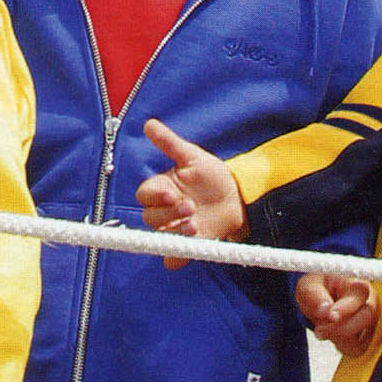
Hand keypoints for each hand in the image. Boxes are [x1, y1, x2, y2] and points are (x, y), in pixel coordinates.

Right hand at [136, 118, 248, 269]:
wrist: (236, 196)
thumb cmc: (211, 175)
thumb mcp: (192, 156)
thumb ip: (169, 143)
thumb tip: (149, 124)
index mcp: (161, 189)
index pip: (145, 195)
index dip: (155, 196)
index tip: (172, 193)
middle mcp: (164, 211)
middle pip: (150, 217)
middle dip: (168, 214)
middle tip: (189, 206)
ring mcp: (174, 229)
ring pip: (160, 237)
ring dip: (174, 232)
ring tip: (195, 224)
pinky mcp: (187, 245)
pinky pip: (173, 257)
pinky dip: (176, 257)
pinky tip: (190, 246)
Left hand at [296, 271, 376, 356]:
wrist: (321, 294)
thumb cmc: (316, 287)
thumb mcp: (308, 287)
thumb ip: (316, 298)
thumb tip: (328, 313)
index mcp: (357, 285)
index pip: (358, 298)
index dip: (345, 310)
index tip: (330, 316)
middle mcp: (370, 302)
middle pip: (365, 319)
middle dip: (339, 329)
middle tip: (318, 331)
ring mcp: (372, 320)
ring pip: (360, 338)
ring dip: (337, 338)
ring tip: (323, 328)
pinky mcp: (368, 336)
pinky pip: (357, 349)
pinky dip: (341, 345)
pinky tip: (332, 334)